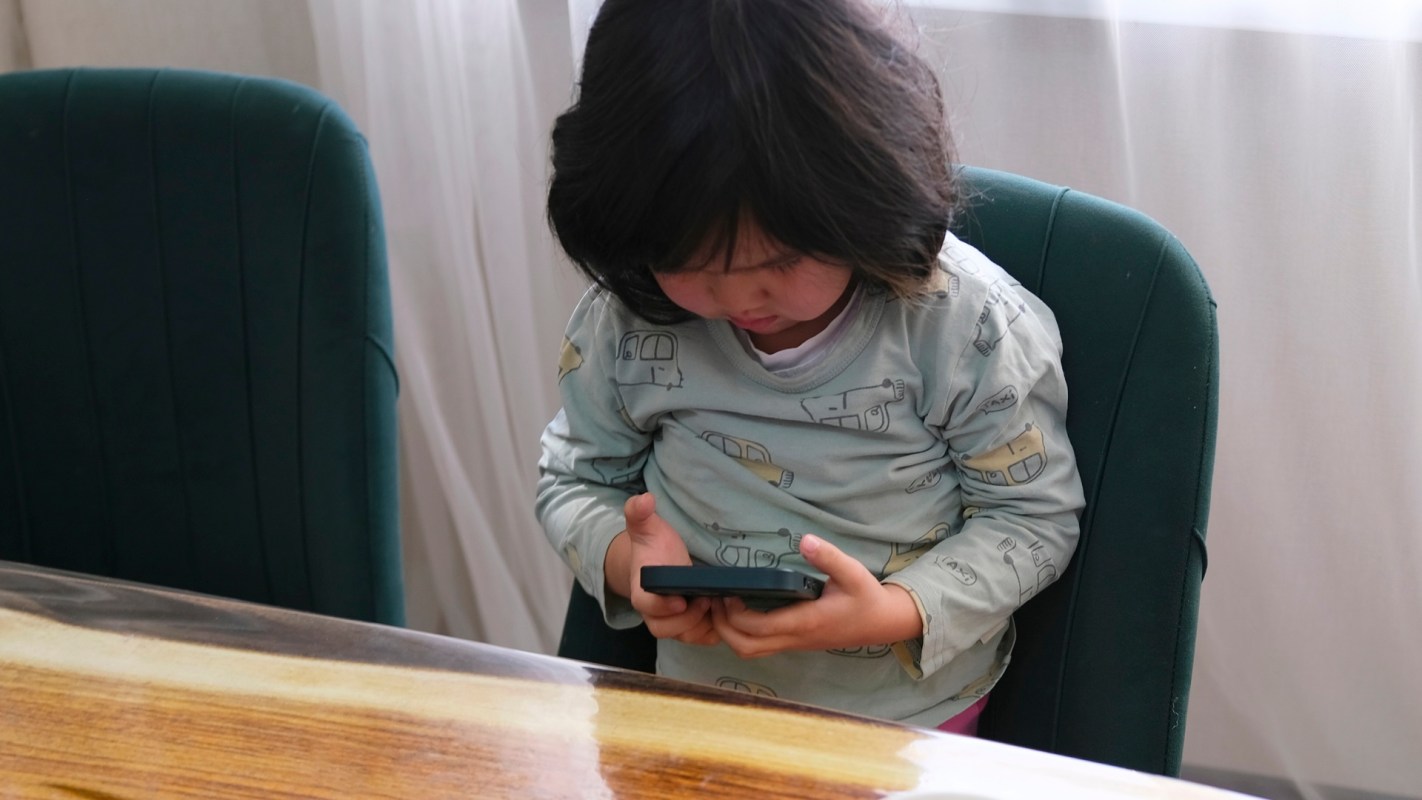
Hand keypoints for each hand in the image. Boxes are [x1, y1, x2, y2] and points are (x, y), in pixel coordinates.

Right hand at [610, 493, 719, 645]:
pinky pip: (702, 638)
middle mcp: (654, 612)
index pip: (646, 605)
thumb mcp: (648, 527)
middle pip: (665, 629)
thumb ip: (641, 513)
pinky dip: (716, 630)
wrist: (660, 565)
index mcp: (641, 590)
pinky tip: (725, 610)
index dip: (662, 607)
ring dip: (705, 624)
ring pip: (686, 636)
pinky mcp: (691, 628)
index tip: (680, 600)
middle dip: (688, 619)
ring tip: (721, 603)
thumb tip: (644, 499)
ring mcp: (672, 623)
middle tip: (708, 598)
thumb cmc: (655, 547)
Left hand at [710, 534, 921, 658]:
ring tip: (723, 605)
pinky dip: (741, 635)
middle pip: (746, 647)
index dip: (735, 614)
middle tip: (716, 599)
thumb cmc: (865, 597)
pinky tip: (739, 611)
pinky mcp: (794, 642)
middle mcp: (795, 638)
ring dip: (729, 633)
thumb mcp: (853, 572)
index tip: (728, 591)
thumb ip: (829, 557)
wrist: (881, 623)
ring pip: (750, 651)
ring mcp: (793, 643)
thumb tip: (805, 540)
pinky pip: (759, 647)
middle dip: (722, 627)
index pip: (759, 627)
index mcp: (806, 622)